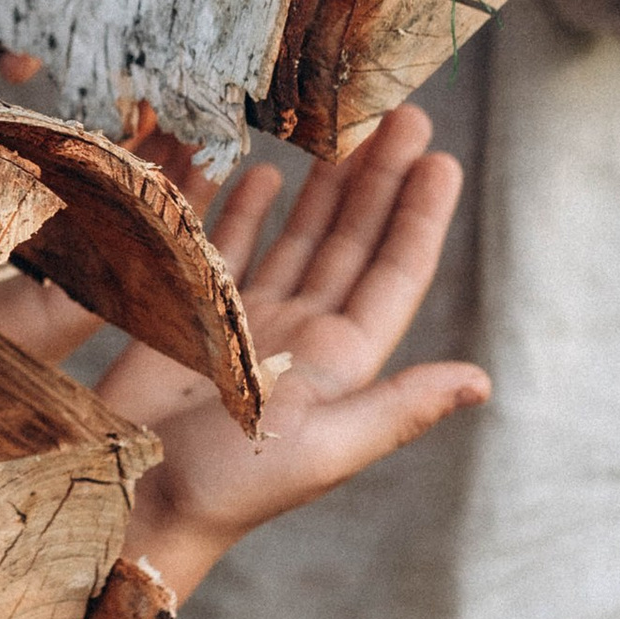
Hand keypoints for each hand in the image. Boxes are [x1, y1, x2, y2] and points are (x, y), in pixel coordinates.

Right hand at [100, 108, 485, 601]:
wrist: (136, 504)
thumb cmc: (231, 487)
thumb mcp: (326, 449)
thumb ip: (401, 407)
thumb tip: (483, 379)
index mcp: (343, 363)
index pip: (393, 273)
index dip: (418, 216)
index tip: (440, 157)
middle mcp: (305, 337)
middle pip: (354, 243)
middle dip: (380, 179)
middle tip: (404, 113)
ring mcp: (250, 325)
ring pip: (301, 239)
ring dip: (327, 187)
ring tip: (347, 130)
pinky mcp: (195, 318)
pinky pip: (231, 248)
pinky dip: (249, 210)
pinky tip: (265, 173)